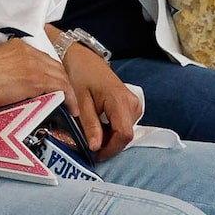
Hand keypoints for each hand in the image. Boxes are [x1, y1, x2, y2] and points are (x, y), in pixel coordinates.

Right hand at [0, 37, 71, 110]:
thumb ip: (6, 64)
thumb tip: (9, 76)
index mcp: (18, 46)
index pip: (41, 58)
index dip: (49, 70)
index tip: (50, 80)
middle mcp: (29, 52)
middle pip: (54, 65)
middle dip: (61, 79)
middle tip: (64, 92)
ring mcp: (35, 65)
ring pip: (60, 76)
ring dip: (67, 89)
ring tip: (70, 102)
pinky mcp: (37, 80)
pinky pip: (61, 88)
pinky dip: (69, 97)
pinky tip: (70, 107)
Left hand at [57, 40, 140, 158]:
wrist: (84, 58)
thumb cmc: (81, 75)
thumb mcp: (81, 101)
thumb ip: (90, 125)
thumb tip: (95, 148)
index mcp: (120, 100)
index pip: (124, 134)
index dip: (111, 149)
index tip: (96, 155)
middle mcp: (132, 103)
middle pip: (125, 135)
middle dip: (108, 144)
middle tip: (89, 144)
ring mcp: (134, 104)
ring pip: (125, 132)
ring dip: (109, 138)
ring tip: (91, 133)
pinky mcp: (131, 105)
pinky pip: (124, 124)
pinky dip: (112, 130)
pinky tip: (98, 126)